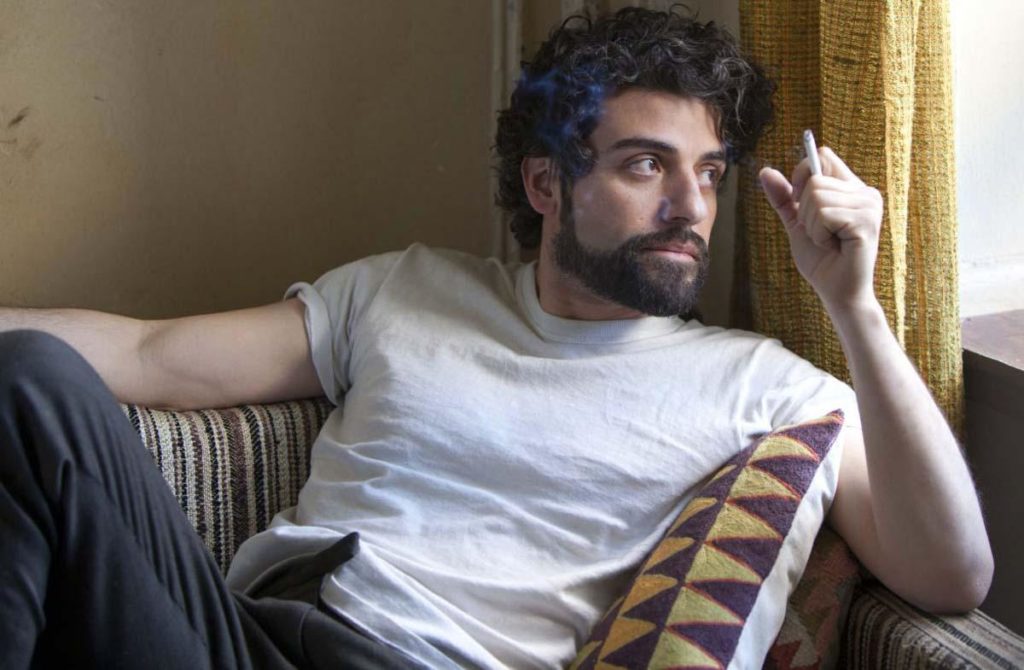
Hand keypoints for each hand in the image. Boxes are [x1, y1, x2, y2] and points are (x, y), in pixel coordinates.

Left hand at [758, 147, 883, 312]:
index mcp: (852, 188)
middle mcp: (866, 192)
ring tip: (828, 239)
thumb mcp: (797, 222)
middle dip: (804, 210)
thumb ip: (784, 197)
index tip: (800, 201)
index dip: (802, 175)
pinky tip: (833, 245)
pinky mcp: (867, 221)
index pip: (823, 156)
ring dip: (811, 225)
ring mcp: (869, 205)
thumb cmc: (821, 259)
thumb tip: (764, 171)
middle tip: (820, 232)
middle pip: (814, 178)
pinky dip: (819, 234)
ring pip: (817, 196)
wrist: (836, 291)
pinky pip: (824, 214)